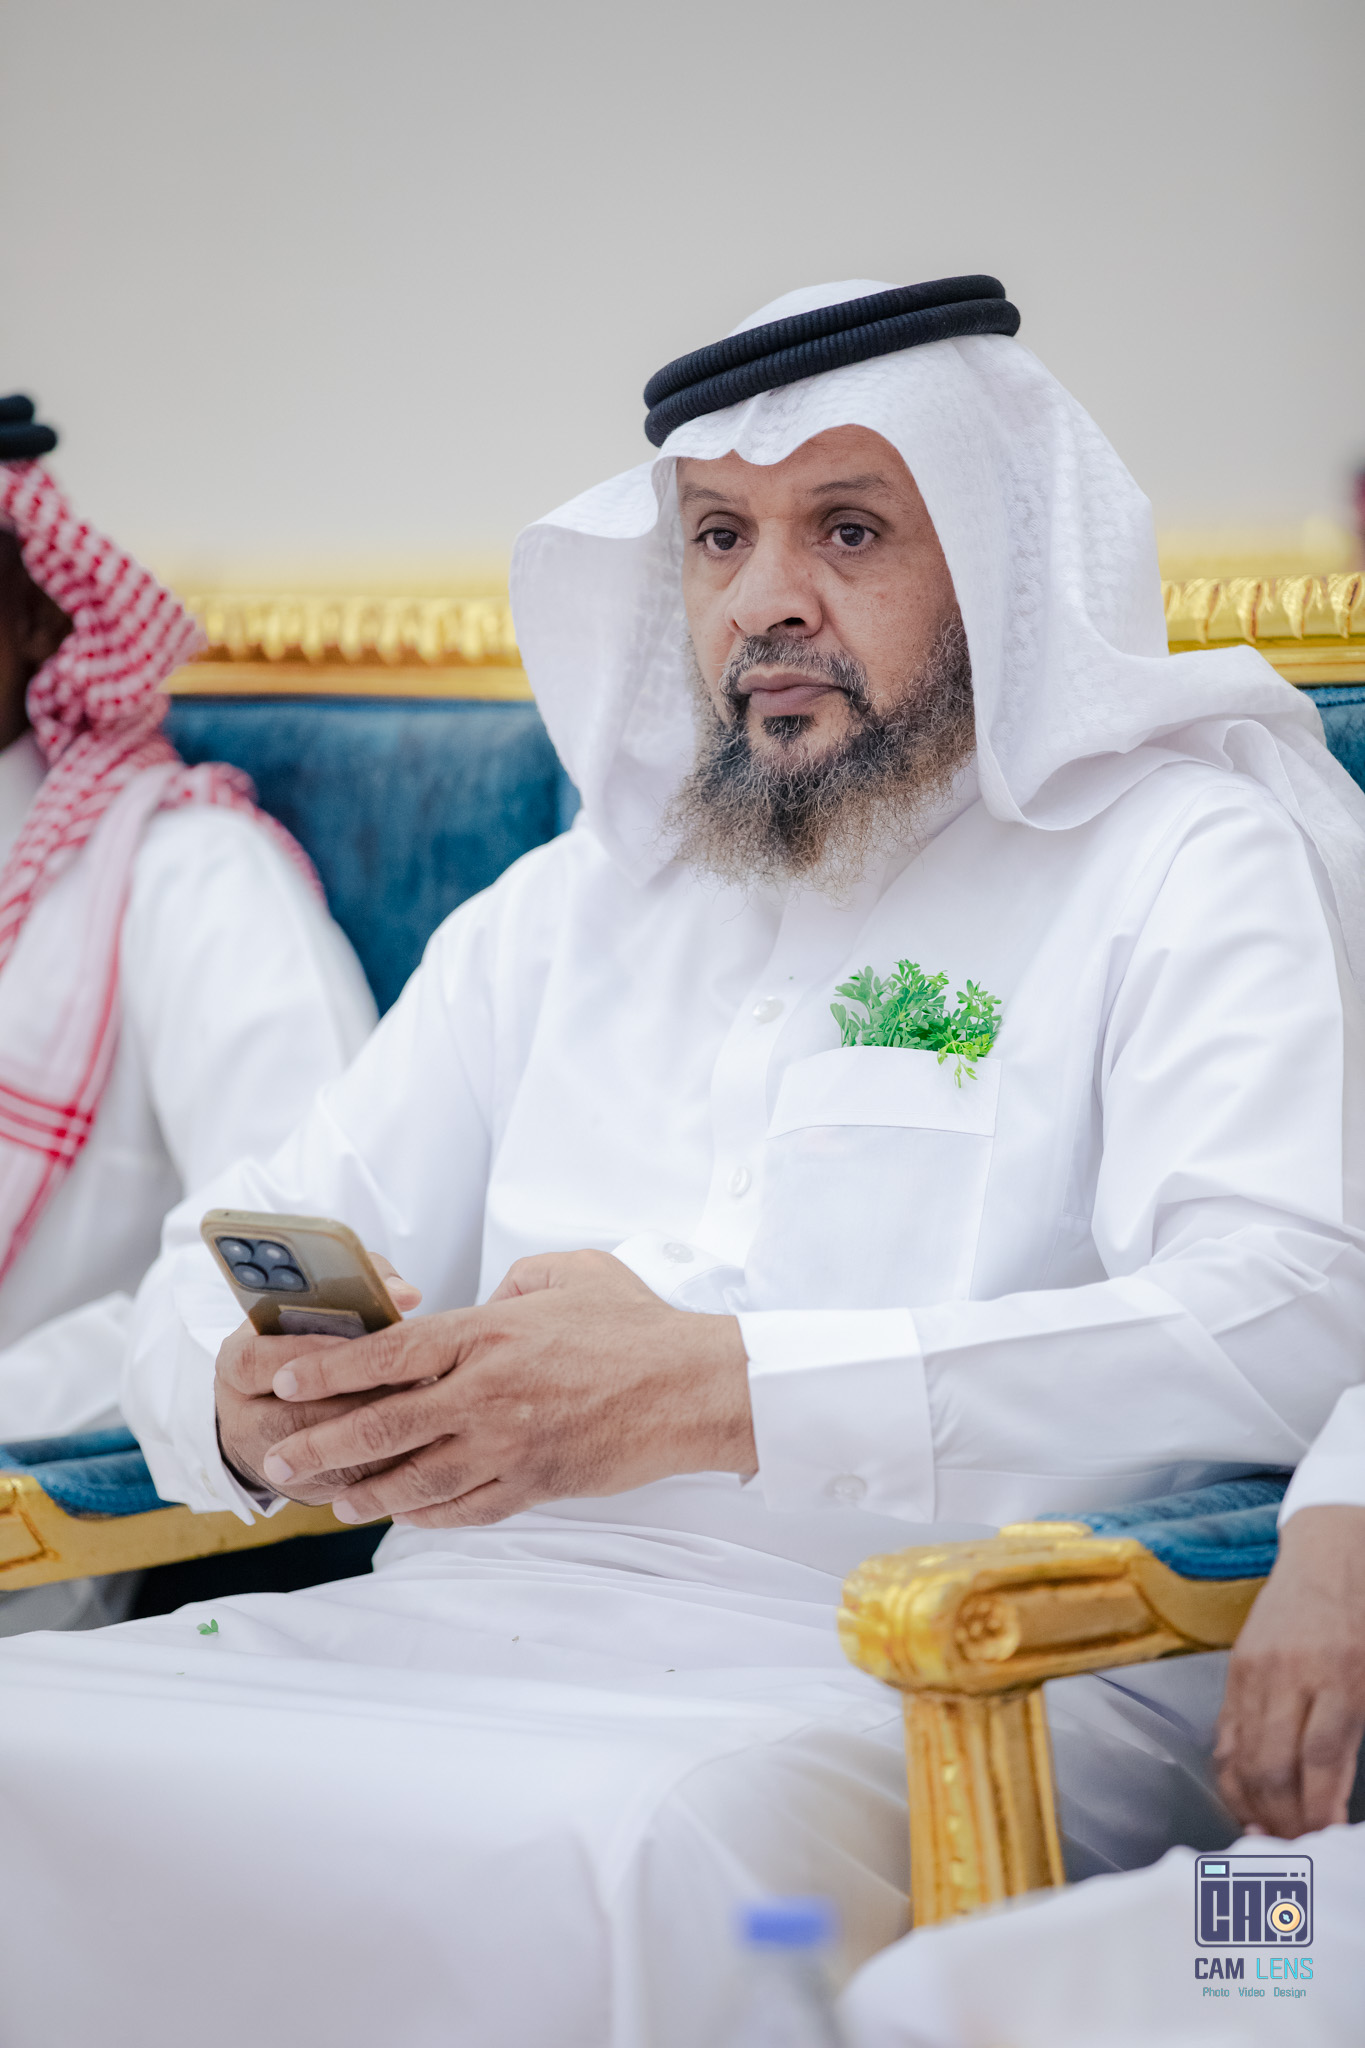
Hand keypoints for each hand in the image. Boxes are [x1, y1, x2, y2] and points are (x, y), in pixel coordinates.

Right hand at [214, 1255, 421, 1504]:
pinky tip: (420, 1447)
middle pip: (290, 1421)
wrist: (279, 1399)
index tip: (354, 1347)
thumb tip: (405, 1294)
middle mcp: (242, 1417)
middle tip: (403, 1385)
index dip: (305, 1356)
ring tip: (419, 1414)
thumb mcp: (312, 1309)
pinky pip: (344, 1487)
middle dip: (352, 1404)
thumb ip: (358, 1288)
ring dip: (373, 1441)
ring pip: (321, 1462)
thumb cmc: (308, 1341)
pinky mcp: (303, 1490)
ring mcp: (269, 1461)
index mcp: (236, 1365)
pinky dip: (384, 1470)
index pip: (256, 1362)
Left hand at [259, 1249, 754, 1527]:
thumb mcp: (570, 1271)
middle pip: (385, 1424)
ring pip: (417, 1479)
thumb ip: (516, 1281)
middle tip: (281, 1456)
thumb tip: (490, 1297)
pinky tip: (405, 1515)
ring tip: (333, 1498)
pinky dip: (429, 1515)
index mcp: (488, 1333)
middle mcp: (487, 1392)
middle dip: (324, 1443)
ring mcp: (509, 1445)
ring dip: (367, 1491)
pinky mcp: (535, 1483)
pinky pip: (466, 1509)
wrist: (691, 1387)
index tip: (287, 1376)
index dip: (332, 1367)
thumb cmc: (635, 1326)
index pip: (390, 1353)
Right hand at [1214, 1504, 1364, 1837]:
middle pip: (1275, 1766)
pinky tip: (1246, 1806)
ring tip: (1273, 1840)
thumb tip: (1334, 1792)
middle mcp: (1289, 1675)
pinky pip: (1224, 1739)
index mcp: (1338, 1674)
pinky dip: (1232, 1780)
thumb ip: (1356, 1731)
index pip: (1320, 1758)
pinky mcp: (1234, 1673)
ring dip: (1257, 1808)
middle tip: (1298, 1854)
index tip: (1326, 1840)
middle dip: (1285, 1821)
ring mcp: (1254, 1673)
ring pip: (1243, 1758)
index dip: (1320, 1809)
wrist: (1329, 1555)